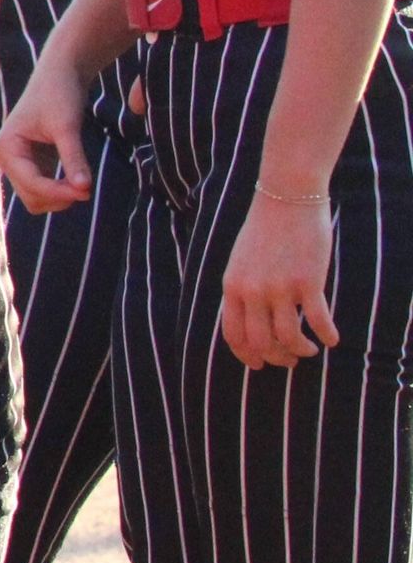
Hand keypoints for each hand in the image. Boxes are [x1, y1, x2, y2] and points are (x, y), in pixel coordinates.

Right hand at [0, 54, 97, 210]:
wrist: (60, 74)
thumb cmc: (60, 95)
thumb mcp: (67, 127)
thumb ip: (74, 158)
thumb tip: (85, 189)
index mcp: (7, 148)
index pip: (31, 184)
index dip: (58, 192)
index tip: (87, 192)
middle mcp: (6, 157)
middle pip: (30, 197)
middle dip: (57, 196)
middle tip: (87, 189)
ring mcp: (17, 161)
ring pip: (35, 197)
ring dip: (58, 196)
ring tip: (82, 183)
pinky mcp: (31, 161)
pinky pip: (41, 187)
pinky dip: (58, 189)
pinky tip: (76, 179)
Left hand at [221, 188, 340, 366]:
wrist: (287, 197)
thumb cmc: (265, 229)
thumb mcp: (240, 261)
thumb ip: (242, 289)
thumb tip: (250, 320)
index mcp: (231, 286)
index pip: (233, 334)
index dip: (246, 355)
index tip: (258, 364)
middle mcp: (252, 291)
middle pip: (261, 342)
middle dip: (276, 358)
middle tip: (289, 360)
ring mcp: (279, 287)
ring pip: (289, 337)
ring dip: (301, 350)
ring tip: (310, 349)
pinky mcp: (308, 281)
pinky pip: (318, 321)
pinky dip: (326, 335)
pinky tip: (332, 339)